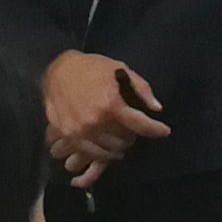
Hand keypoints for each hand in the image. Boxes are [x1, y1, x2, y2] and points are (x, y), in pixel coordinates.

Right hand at [41, 50, 168, 179]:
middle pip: (124, 142)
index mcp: (111, 104)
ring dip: (117, 148)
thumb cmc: (91, 68)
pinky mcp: (67, 135)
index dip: (156, 129)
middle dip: (132, 137)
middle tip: (132, 131)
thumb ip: (141, 88)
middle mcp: (95, 122)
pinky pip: (89, 153)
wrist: (57, 70)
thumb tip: (156, 108)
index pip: (141, 125)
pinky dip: (100, 152)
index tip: (164, 131)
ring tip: (119, 140)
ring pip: (107, 152)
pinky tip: (104, 147)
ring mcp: (79, 131)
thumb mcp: (120, 69)